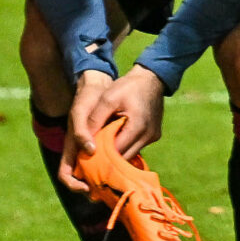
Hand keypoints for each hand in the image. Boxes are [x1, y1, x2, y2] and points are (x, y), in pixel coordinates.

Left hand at [60, 67, 165, 191]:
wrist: (152, 79)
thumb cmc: (127, 87)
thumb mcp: (107, 99)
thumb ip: (95, 121)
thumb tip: (86, 146)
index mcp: (138, 127)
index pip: (116, 153)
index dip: (100, 159)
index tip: (85, 162)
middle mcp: (149, 136)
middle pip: (124, 158)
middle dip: (107, 160)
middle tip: (89, 160)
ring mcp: (153, 137)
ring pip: (130, 154)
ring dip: (115, 154)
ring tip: (99, 152)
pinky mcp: (154, 135)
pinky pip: (136, 147)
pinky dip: (123, 147)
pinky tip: (112, 143)